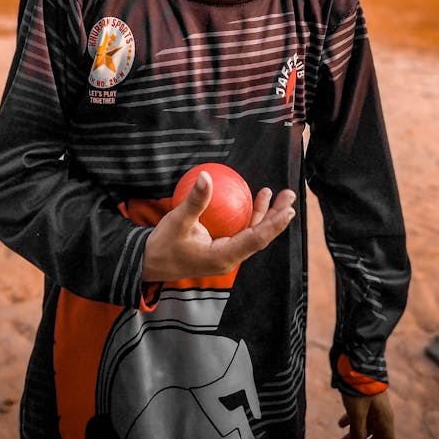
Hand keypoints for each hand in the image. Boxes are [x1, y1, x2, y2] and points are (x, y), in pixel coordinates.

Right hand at [141, 170, 295, 281]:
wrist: (149, 263)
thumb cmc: (163, 244)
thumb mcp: (178, 220)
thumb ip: (196, 200)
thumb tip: (206, 176)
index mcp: (223, 256)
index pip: (255, 239)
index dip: (273, 224)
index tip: (288, 211)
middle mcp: (229, 258)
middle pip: (260, 237)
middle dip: (276, 217)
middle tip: (289, 196)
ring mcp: (226, 255)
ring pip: (253, 235)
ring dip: (265, 215)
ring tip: (276, 195)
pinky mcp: (221, 250)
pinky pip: (241, 233)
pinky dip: (249, 217)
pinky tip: (252, 200)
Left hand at [338, 391, 395, 438]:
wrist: (357, 359)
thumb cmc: (358, 386)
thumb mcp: (356, 412)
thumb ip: (357, 432)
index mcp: (385, 421)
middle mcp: (382, 415)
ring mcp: (375, 406)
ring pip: (367, 428)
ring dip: (356, 438)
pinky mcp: (366, 397)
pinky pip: (361, 415)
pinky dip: (351, 422)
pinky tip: (340, 424)